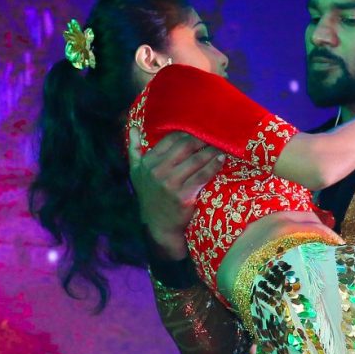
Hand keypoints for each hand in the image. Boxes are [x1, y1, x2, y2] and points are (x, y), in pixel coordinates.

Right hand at [128, 130, 224, 259]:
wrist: (159, 226)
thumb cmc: (150, 196)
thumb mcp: (136, 173)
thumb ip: (134, 149)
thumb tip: (133, 127)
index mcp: (147, 163)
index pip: (171, 139)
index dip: (188, 133)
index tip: (201, 131)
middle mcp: (156, 171)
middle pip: (185, 146)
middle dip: (202, 139)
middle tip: (215, 136)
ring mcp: (169, 184)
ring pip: (195, 160)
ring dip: (211, 151)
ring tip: (221, 146)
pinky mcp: (182, 196)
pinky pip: (202, 175)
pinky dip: (214, 165)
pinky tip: (221, 159)